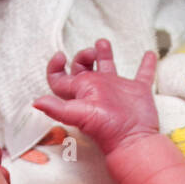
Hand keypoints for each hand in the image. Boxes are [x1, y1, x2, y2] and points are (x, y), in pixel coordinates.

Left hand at [33, 39, 157, 154]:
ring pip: (109, 67)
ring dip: (105, 54)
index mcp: (82, 92)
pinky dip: (146, 64)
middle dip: (83, 56)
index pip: (61, 78)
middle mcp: (97, 90)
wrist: (133, 140)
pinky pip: (142, 74)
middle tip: (90, 53)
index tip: (60, 57)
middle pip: (84, 69)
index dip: (56, 67)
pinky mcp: (138, 92)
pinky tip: (149, 54)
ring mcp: (118, 90)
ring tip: (102, 43)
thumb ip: (58, 107)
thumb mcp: (78, 115)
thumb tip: (36, 102)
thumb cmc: (106, 130)